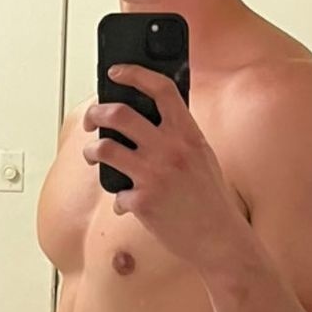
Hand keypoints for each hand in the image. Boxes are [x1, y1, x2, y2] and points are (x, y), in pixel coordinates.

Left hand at [83, 63, 247, 270]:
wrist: (219, 239)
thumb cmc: (211, 199)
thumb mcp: (202, 157)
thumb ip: (179, 136)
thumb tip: (148, 121)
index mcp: (188, 133)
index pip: (160, 89)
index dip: (134, 74)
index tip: (116, 72)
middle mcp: (169, 149)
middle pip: (119, 114)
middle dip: (97, 113)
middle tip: (93, 120)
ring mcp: (154, 175)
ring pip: (104, 148)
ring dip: (91, 151)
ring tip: (92, 155)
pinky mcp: (142, 201)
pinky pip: (115, 193)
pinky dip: (118, 200)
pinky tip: (125, 204)